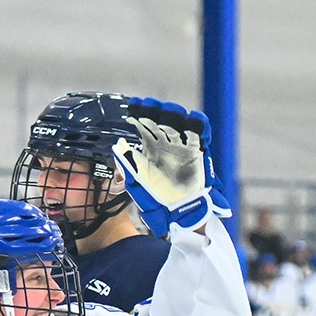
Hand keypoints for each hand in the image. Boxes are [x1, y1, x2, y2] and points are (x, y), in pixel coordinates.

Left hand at [110, 98, 214, 231]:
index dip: (138, 115)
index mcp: (150, 146)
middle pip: (161, 118)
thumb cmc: (156, 194)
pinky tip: (188, 131)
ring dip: (173, 116)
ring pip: (179, 122)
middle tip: (147, 108)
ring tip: (165, 121)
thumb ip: (127, 162)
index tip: (132, 109)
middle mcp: (165, 142)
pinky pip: (198, 135)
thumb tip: (118, 144)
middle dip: (155, 110)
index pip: (144, 125)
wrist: (177, 208)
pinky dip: (196, 128)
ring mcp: (180, 145)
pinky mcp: (195, 151)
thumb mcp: (137, 179)